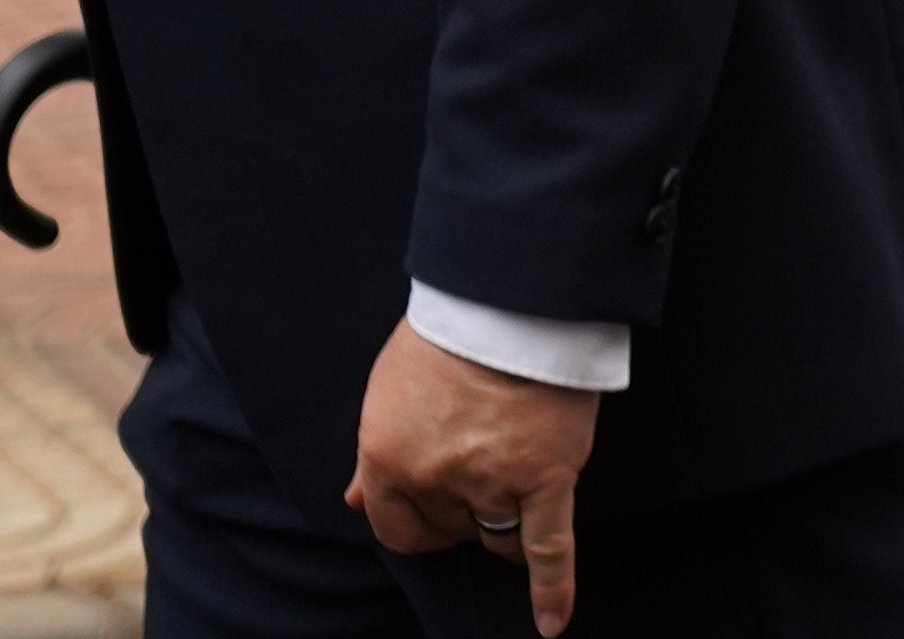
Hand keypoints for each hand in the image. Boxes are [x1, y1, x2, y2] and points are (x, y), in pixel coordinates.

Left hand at [344, 323, 602, 631]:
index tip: (434, 515)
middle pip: (447, 529)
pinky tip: (551, 625)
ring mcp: (491, 482)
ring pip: (493, 537)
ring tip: (515, 500)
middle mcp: (434, 480)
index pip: (394, 526)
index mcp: (386, 457)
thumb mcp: (388, 388)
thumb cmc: (447, 332)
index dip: (415, 524)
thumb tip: (351, 498)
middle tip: (479, 480)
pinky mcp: (546, 478)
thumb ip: (372, 451)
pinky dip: (552, 590)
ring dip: (500, 527)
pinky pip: (548, 548)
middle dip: (459, 514)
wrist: (512, 297)